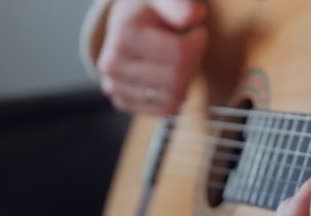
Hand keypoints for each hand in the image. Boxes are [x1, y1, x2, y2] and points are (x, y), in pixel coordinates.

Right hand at [97, 0, 206, 115]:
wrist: (127, 22)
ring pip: (173, 98)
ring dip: (185, 80)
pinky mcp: (122, 102)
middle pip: (177, 79)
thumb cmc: (149, 9)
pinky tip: (171, 76)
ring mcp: (114, 87)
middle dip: (193, 63)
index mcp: (123, 36)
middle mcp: (112, 65)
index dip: (199, 41)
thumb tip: (193, 16)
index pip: (181, 54)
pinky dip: (175, 95)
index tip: (197, 30)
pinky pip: (164, 110)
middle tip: (191, 47)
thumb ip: (178, 5)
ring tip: (178, 60)